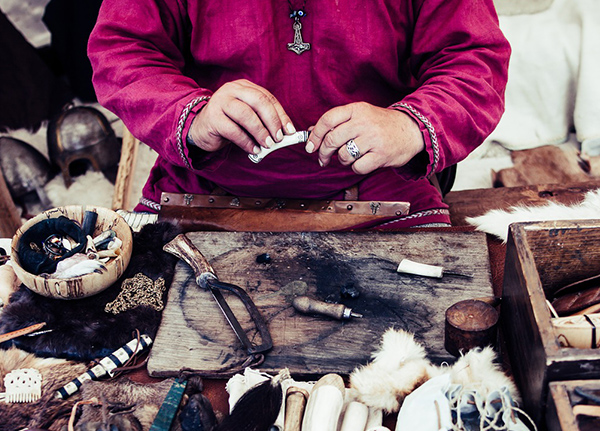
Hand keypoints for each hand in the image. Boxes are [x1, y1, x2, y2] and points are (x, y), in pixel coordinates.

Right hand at [187, 79, 295, 153]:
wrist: (200, 128)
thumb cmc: (229, 123)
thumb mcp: (248, 117)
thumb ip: (263, 120)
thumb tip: (285, 133)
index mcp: (244, 87)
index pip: (267, 98)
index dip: (281, 114)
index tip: (290, 130)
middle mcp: (232, 90)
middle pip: (258, 101)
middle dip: (272, 121)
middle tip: (279, 138)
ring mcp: (220, 102)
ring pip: (246, 115)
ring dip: (260, 132)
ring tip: (268, 145)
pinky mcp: (213, 118)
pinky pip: (233, 131)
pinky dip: (246, 142)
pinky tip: (254, 150)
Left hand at [306, 102, 424, 174]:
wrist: (412, 129)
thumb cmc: (381, 124)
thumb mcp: (360, 116)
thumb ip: (337, 123)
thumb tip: (311, 132)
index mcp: (357, 110)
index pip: (327, 120)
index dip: (315, 135)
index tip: (310, 146)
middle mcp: (364, 122)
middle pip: (332, 139)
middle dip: (323, 153)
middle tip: (323, 158)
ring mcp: (373, 138)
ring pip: (344, 155)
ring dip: (343, 160)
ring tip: (351, 157)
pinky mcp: (381, 155)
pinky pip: (357, 167)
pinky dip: (356, 168)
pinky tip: (363, 162)